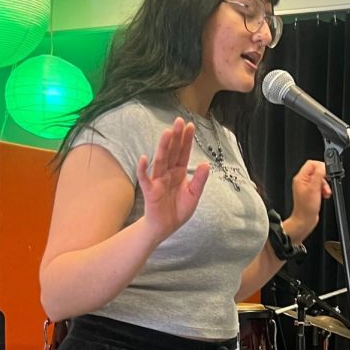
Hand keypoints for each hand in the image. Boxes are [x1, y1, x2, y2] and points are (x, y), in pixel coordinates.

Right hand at [138, 118, 210, 242]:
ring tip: (166, 133)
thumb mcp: (193, 195)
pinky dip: (143, 169)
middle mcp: (168, 172)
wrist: (165, 227)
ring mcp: (158, 180)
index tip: (190, 125)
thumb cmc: (178, 210)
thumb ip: (199, 181)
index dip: (186, 140)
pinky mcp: (150, 191)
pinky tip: (144, 158)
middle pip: (171, 152)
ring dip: (162, 147)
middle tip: (179, 121)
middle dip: (176, 137)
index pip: (183, 152)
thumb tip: (205, 164)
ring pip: (160, 160)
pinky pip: (145, 179)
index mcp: (179, 172)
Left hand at [287, 159, 330, 240]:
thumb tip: (323, 166)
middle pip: (317, 171)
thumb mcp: (314, 188)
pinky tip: (324, 195)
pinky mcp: (311, 193)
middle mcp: (303, 181)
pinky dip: (324, 190)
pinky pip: (320, 187)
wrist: (304, 221)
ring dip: (325, 185)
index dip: (321, 166)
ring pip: (319, 179)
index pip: (311, 164)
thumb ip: (318, 175)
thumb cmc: (306, 208)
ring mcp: (307, 187)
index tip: (327, 173)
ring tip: (326, 192)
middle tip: (326, 185)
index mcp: (301, 178)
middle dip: (324, 178)